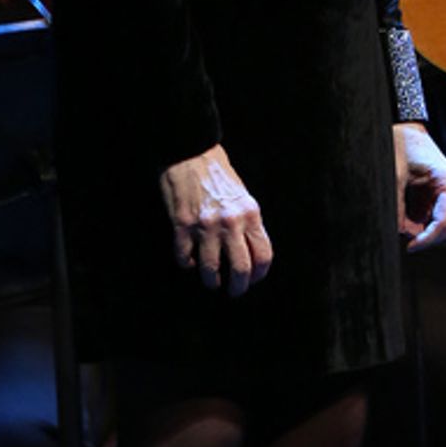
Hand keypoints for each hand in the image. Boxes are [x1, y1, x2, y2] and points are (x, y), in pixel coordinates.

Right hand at [160, 143, 272, 295]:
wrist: (191, 154)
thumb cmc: (219, 174)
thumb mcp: (243, 196)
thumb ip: (248, 223)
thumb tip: (250, 252)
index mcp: (250, 214)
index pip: (263, 255)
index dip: (260, 274)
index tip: (254, 280)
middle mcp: (231, 222)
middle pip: (241, 269)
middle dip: (238, 287)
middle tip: (234, 292)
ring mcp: (205, 226)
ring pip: (211, 269)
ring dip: (211, 281)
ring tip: (211, 283)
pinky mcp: (182, 225)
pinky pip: (185, 258)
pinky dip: (187, 264)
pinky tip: (189, 262)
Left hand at [395, 122, 445, 250]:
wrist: (405, 129)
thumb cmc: (405, 143)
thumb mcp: (396, 174)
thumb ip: (397, 205)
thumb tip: (397, 230)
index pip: (445, 220)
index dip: (429, 238)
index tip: (412, 246)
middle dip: (430, 237)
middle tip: (410, 244)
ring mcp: (443, 192)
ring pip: (442, 224)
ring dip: (424, 231)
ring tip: (402, 228)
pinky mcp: (434, 194)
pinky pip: (431, 216)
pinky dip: (418, 223)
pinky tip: (404, 220)